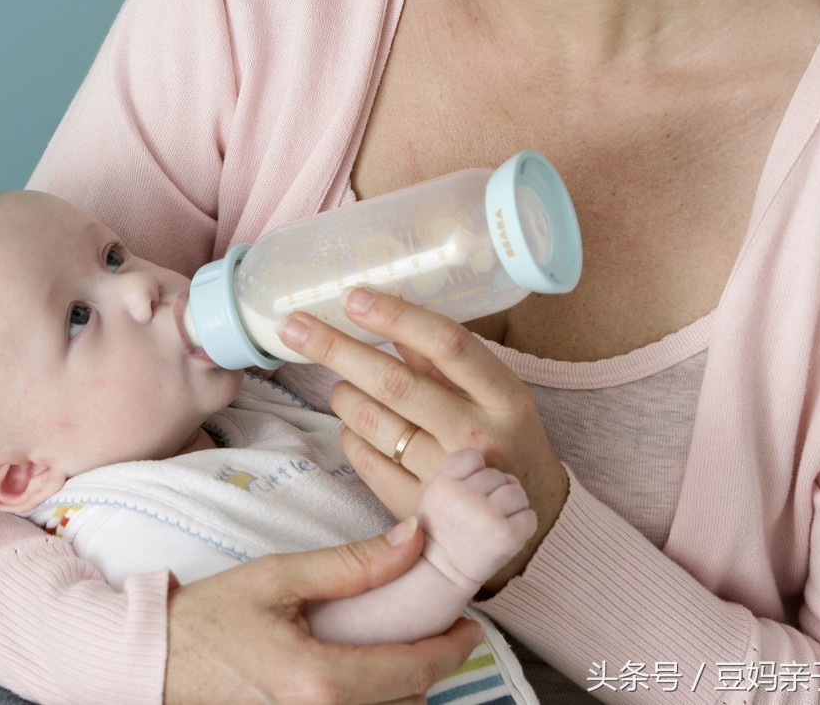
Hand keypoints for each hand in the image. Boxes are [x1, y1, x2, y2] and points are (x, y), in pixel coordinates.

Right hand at [164, 522, 481, 703]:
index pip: (414, 670)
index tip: (469, 623)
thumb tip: (414, 539)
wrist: (151, 661)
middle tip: (437, 627)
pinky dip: (375, 701)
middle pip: (409, 702)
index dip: (452, 647)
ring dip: (406, 687)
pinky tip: (365, 672)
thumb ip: (352, 564)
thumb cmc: (207, 617)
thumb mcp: (278, 577)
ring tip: (403, 647)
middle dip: (431, 666)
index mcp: (322, 680)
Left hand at [278, 288, 568, 589]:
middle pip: (393, 383)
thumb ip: (442, 358)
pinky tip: (357, 427)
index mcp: (503, 397)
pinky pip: (361, 458)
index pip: (446, 345)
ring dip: (343, 393)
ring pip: (369, 420)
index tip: (353, 298)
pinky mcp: (415, 509)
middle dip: (335, 348)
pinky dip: (349, 434)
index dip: (396, 317)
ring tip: (344, 386)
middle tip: (294, 325)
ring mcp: (443, 477)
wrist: (525, 521)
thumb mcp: (494, 393)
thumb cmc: (503, 439)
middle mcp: (476, 437)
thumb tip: (383, 310)